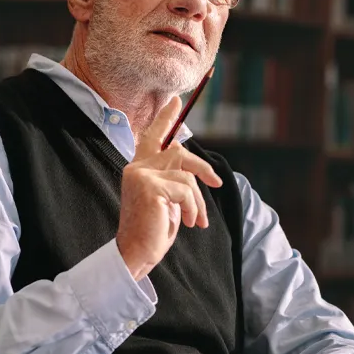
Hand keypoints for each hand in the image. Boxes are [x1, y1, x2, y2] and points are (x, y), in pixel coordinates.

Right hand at [117, 96, 222, 280]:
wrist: (137, 253)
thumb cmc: (153, 229)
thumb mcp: (167, 199)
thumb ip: (174, 178)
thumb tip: (194, 168)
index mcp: (139, 168)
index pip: (153, 135)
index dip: (166, 118)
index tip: (177, 100)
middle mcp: (137, 167)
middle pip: (178, 151)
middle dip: (202, 168)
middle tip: (216, 184)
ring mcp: (142, 175)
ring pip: (186, 175)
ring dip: (198, 201)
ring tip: (196, 220)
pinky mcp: (151, 187)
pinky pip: (186, 190)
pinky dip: (193, 208)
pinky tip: (189, 223)